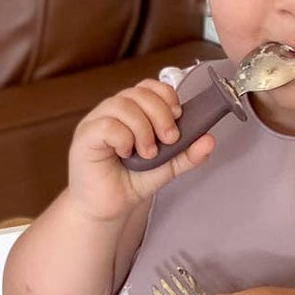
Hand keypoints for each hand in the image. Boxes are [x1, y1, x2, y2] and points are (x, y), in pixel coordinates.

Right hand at [66, 76, 214, 223]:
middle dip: (160, 114)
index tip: (178, 117)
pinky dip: (123, 138)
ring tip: (147, 153)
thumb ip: (188, 153)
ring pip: (123, 105)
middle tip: (168, 139)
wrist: (109, 207)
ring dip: (143, 129)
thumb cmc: (132, 181)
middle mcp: (114, 111)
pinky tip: (125, 153)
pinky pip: (106, 124)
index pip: (150, 87)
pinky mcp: (84, 136)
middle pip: (139, 93)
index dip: (166, 96)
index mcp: (133, 111)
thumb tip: (209, 139)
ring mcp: (97, 121)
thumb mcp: (168, 166)